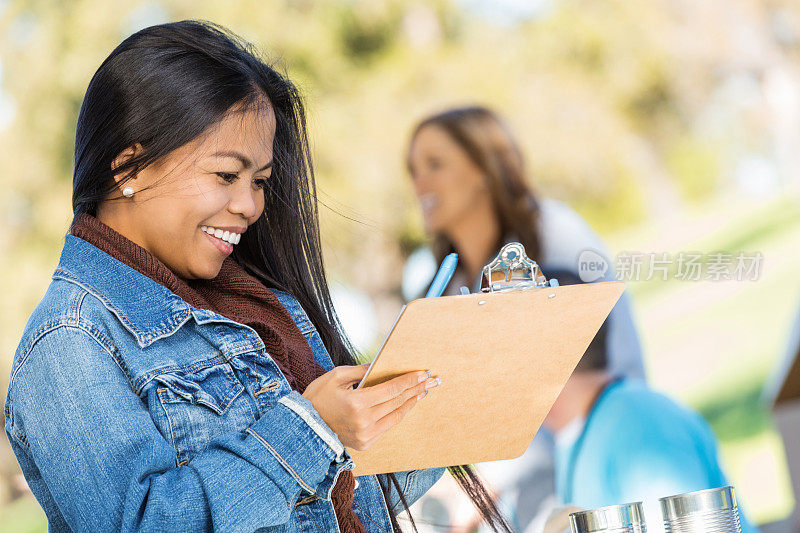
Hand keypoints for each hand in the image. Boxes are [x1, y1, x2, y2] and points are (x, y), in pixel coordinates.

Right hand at [302, 364, 439, 450]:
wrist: (304, 426)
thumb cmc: (317, 397)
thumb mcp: (336, 376)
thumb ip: (360, 371)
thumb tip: (379, 364)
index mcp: (357, 402)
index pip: (391, 389)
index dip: (409, 380)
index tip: (423, 373)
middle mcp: (364, 421)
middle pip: (398, 402)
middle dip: (416, 389)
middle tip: (431, 380)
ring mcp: (366, 435)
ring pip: (396, 416)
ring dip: (411, 403)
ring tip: (422, 392)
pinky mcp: (365, 443)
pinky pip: (387, 427)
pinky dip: (398, 415)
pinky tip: (405, 406)